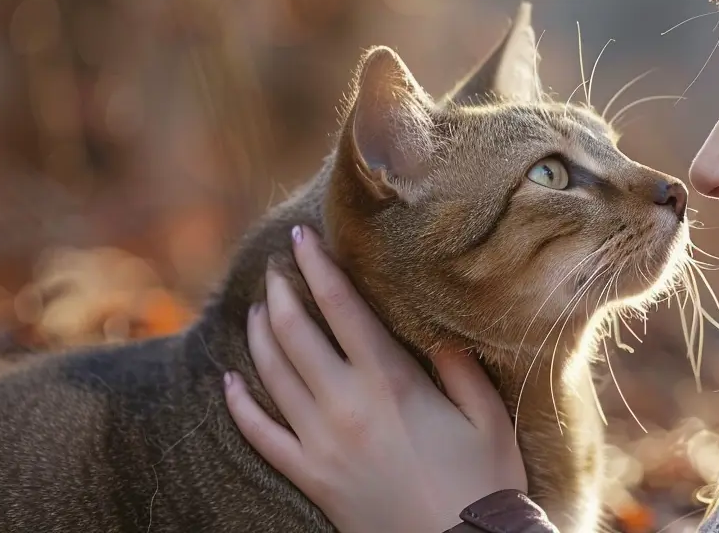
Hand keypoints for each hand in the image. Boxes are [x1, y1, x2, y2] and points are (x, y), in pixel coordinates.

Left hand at [222, 225, 526, 532]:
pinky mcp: (311, 477)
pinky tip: (230, 382)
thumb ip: (460, 366)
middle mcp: (347, 405)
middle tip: (278, 268)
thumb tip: (437, 327)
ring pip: (272, 376)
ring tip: (258, 308)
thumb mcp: (488, 415)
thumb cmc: (484, 480)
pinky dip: (240, 405)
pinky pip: (261, 436)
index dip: (319, 267)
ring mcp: (322, 443)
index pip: (342, 308)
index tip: (303, 238)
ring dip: (259, 335)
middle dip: (282, 292)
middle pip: (296, 334)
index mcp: (392, 381)